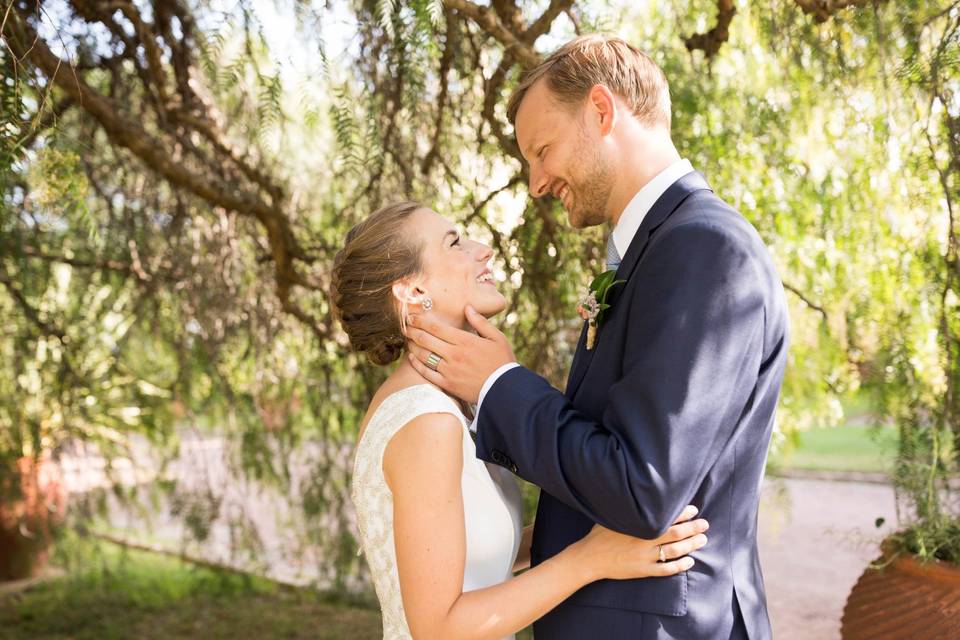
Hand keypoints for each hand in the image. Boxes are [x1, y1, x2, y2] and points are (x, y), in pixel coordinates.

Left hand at [406, 305, 515, 403]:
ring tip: (407, 339)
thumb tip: (467, 307)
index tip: (412, 316)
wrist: (504, 390)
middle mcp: (454, 354)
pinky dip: (417, 364)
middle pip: (426, 339)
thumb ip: (480, 322)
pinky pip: (427, 373)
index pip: (437, 327)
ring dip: (412, 346)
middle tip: (405, 325)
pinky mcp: (448, 384)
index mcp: (465, 341)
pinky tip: (411, 358)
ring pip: (424, 355)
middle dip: (412, 330)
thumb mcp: (497, 338)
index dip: (421, 321)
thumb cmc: (503, 362)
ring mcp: (449, 370)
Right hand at [572, 505, 707, 582]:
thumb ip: (627, 508)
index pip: (666, 517)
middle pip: (675, 534)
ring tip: (702, 540)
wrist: (589, 558)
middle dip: (693, 528)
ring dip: (691, 545)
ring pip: (674, 551)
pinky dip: (680, 566)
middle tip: (705, 524)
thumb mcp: (612, 516)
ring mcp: (645, 557)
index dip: (682, 513)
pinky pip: (666, 569)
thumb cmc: (599, 535)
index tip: (693, 510)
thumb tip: (637, 494)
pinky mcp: (644, 571)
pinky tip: (690, 562)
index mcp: (638, 525)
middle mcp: (645, 541)